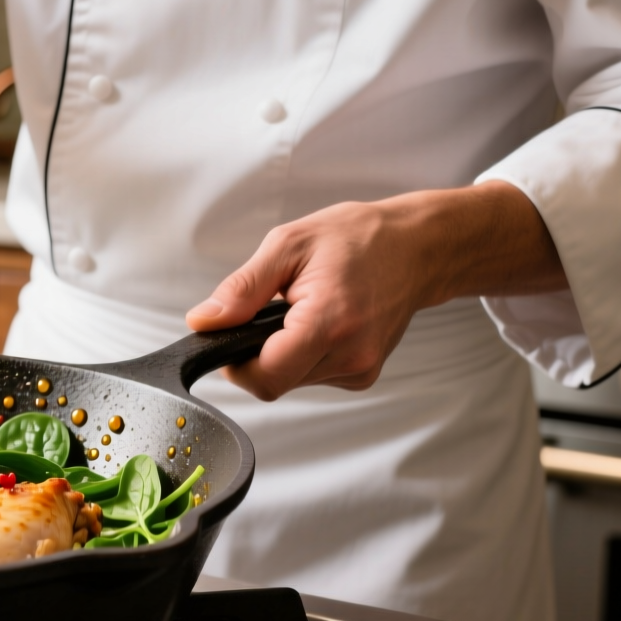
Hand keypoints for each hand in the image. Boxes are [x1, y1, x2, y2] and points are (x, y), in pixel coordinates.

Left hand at [186, 181, 567, 399]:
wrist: (417, 248)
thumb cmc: (357, 238)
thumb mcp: (288, 245)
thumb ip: (242, 289)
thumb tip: (204, 321)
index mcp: (329, 322)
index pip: (265, 377)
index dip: (236, 362)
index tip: (234, 334)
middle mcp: (351, 355)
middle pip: (274, 382)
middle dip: (258, 353)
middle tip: (271, 311)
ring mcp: (361, 369)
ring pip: (291, 381)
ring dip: (282, 352)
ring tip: (301, 309)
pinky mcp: (363, 374)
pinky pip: (313, 376)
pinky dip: (304, 354)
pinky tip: (319, 322)